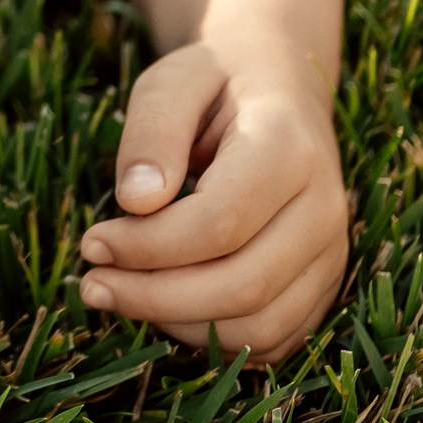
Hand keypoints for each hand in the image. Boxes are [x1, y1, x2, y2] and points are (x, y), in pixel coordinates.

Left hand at [75, 33, 349, 358]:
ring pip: (259, 325)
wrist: (278, 91)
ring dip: (178, 324)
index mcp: (289, 148)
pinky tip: (163, 306)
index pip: (221, 223)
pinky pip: (271, 339)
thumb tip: (136, 200)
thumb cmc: (213, 85)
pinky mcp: (322, 285)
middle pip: (243, 285)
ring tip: (119, 294)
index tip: (91, 240)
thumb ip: (151, 131)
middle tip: (92, 284)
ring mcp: (330, 252)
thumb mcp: (172, 82)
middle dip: (155, 297)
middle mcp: (324, 207)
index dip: (148, 245)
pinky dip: (210, 336)